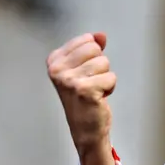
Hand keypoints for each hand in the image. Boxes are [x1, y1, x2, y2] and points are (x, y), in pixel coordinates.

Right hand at [47, 32, 116, 164]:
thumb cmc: (84, 97)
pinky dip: (109, 87)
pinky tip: (98, 97)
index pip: (87, 39)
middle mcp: (57, 69)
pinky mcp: (84, 90)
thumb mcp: (83, 68)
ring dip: (104, 77)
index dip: (93, 55)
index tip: (84, 72)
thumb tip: (101, 35)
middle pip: (95, 48)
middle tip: (90, 82)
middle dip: (100, 65)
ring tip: (94, 90)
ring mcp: (69, 80)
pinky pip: (111, 77)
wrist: (85, 129)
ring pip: (104, 62)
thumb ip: (92, 48)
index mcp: (54, 60)